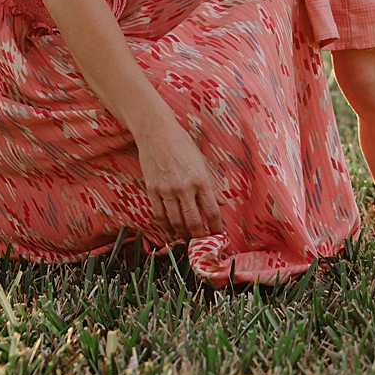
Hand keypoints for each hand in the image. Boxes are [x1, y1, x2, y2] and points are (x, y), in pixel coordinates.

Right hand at [135, 118, 222, 242]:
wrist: (155, 131)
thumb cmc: (181, 143)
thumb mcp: (202, 161)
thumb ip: (213, 184)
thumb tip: (222, 203)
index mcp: (201, 180)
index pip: (212, 212)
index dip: (216, 228)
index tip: (218, 235)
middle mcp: (185, 187)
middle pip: (194, 222)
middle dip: (199, 237)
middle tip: (202, 243)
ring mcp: (167, 189)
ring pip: (175, 222)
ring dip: (182, 234)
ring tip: (187, 239)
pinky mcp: (152, 189)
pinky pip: (158, 214)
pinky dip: (164, 226)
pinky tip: (169, 230)